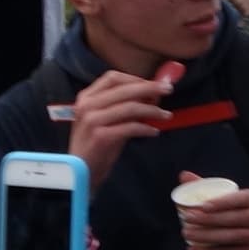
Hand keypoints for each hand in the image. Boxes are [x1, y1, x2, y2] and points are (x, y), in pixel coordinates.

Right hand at [64, 63, 178, 187]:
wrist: (80, 171)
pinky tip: (154, 131)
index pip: (113, 78)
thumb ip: (124, 106)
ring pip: (130, 107)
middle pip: (124, 89)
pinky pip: (131, 127)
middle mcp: (87, 105)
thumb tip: (152, 95)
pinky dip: (146, 128)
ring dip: (152, 110)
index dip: (136, 79)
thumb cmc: (96, 145)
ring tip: (166, 115)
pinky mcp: (101, 136)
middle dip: (150, 88)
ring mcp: (93, 120)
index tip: (154, 84)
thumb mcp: (106, 120)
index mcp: (86, 97)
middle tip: (168, 90)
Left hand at [173, 172, 248, 249]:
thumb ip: (209, 187)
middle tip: (187, 219)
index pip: (239, 199)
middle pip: (233, 219)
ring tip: (187, 233)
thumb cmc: (244, 213)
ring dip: (206, 236)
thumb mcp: (234, 198)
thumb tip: (183, 175)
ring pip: (230, 237)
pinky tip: (193, 249)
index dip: (221, 203)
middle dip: (208, 220)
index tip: (201, 206)